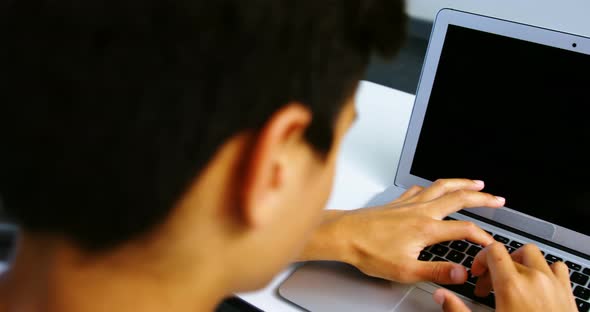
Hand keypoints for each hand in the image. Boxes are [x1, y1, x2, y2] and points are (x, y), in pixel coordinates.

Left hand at [299, 179, 504, 283]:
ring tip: (476, 182)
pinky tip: (434, 187)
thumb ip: (436, 271)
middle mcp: (420, 211)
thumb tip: (461, 273)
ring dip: (461, 183)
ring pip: (441, 186)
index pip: (464, 229)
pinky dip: (433, 185)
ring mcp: (408, 204)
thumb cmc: (368, 252)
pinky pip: (420, 188)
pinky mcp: (397, 202)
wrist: (343, 235)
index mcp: (426, 228)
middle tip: (497, 198)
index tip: (491, 244)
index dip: (483, 237)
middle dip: (482, 197)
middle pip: (458, 198)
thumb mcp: (405, 270)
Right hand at [433, 243, 577, 310]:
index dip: (480, 259)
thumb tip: (441, 295)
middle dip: (498, 265)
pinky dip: (547, 270)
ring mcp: (553, 284)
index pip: (493, 251)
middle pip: (511, 254)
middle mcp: (534, 279)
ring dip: (521, 264)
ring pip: (535, 257)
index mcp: (511, 285)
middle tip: (491, 285)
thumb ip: (459, 309)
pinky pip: (558, 268)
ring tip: (513, 282)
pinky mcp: (567, 293)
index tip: (477, 275)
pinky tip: (538, 285)